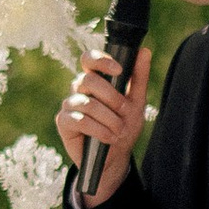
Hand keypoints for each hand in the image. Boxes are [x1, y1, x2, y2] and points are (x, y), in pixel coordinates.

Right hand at [55, 40, 150, 200]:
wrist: (115, 157)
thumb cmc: (124, 127)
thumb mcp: (137, 102)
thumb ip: (139, 77)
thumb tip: (144, 51)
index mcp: (96, 79)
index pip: (89, 59)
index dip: (101, 60)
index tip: (119, 71)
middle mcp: (79, 88)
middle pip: (88, 80)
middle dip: (112, 98)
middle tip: (125, 112)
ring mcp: (70, 104)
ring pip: (87, 103)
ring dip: (108, 119)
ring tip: (119, 131)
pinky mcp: (64, 122)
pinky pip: (79, 120)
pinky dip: (98, 130)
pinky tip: (108, 138)